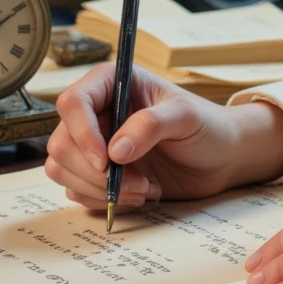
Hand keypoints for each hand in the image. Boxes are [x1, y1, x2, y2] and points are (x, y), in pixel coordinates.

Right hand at [45, 64, 282, 211]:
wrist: (220, 158)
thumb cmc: (207, 126)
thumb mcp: (186, 117)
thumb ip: (151, 125)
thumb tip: (114, 150)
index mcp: (112, 84)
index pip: (73, 102)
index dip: (82, 133)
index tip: (106, 161)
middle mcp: (97, 112)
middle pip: (62, 142)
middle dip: (96, 172)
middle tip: (138, 182)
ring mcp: (94, 144)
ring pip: (63, 169)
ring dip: (100, 189)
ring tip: (144, 188)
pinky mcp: (98, 172)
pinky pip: (77, 190)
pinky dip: (103, 199)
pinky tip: (139, 193)